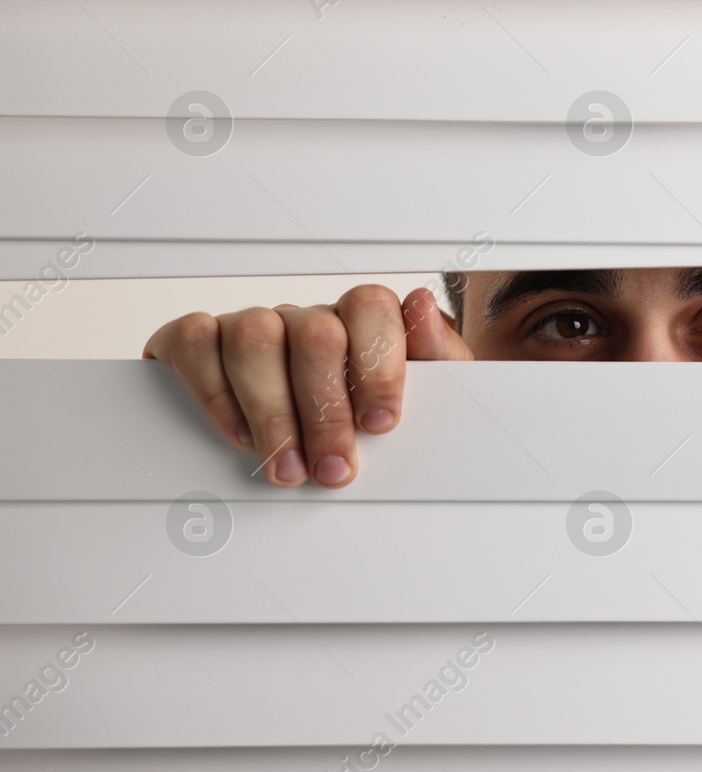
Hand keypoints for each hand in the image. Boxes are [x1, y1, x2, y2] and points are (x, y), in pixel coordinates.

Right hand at [143, 286, 471, 486]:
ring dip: (273, 412)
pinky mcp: (197, 342)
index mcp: (358, 321)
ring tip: (287, 465)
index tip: (381, 423)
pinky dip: (215, 391)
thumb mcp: (420, 395)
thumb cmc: (360, 417)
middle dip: (326, 411)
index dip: (377, 366)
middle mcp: (304, 319)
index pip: (370, 307)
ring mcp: (250, 326)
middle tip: (332, 466)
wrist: (315, 442)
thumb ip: (435, 354)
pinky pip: (196, 341)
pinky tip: (239, 433)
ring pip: (256, 337)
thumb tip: (422, 304)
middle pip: (315, 334)